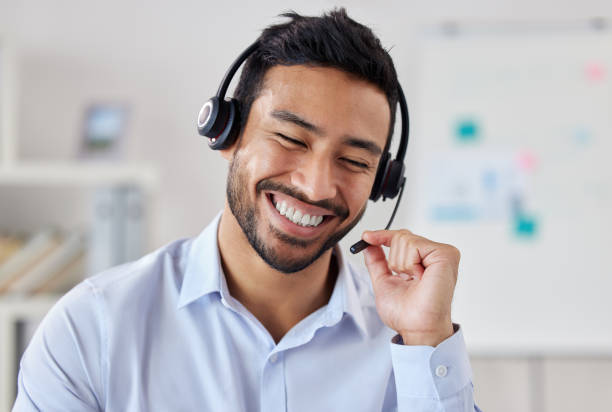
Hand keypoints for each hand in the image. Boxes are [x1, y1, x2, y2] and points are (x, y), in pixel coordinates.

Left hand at [362, 229, 459, 345]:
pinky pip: (413, 245)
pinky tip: (420, 278)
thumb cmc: (406, 314)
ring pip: (404, 239)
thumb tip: (368, 243)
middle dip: (393, 260)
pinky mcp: (446, 254)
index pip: (403, 237)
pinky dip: (409, 264)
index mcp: (424, 261)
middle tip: (405, 280)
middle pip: (401, 236)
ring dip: (401, 265)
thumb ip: (377, 262)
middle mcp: (435, 255)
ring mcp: (443, 253)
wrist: (416, 329)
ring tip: (415, 282)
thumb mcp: (384, 282)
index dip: (382, 235)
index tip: (366, 236)